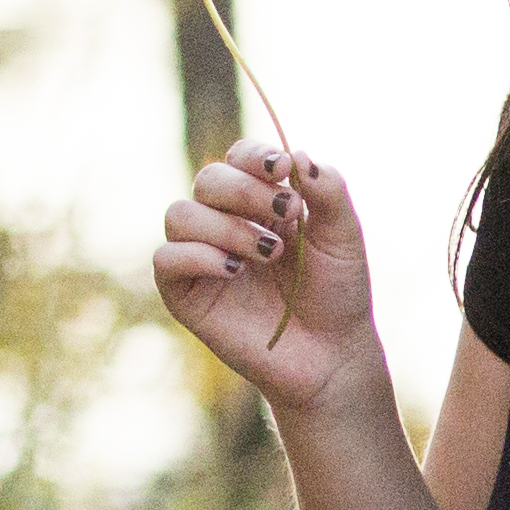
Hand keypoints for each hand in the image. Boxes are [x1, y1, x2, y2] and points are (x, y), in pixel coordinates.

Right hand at [150, 141, 381, 420]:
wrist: (331, 355)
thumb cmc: (337, 294)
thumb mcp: (344, 235)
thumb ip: (329, 190)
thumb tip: (296, 154)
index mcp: (260, 203)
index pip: (238, 159)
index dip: (254, 156)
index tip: (284, 170)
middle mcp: (225, 224)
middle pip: (208, 179)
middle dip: (244, 188)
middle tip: (286, 211)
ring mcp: (201, 259)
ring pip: (180, 214)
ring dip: (226, 225)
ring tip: (269, 252)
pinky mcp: (185, 296)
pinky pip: (166, 259)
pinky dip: (197, 256)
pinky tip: (235, 270)